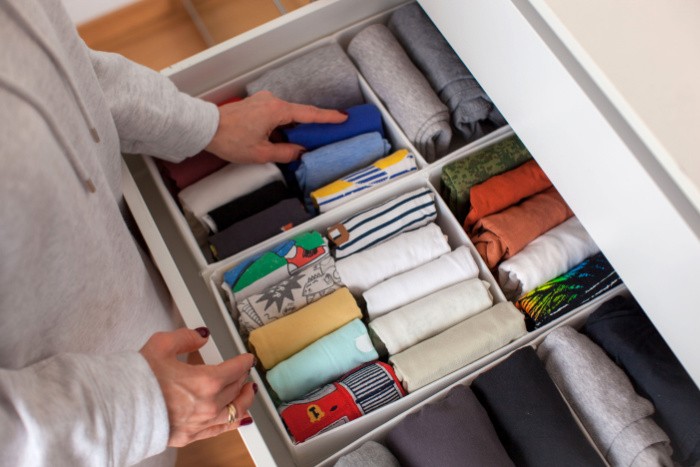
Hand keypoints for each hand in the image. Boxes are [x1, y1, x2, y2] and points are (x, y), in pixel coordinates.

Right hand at [140, 327, 256, 446]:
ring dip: (244, 399)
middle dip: (242, 377)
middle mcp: (209, 404)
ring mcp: (201, 423)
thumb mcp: (162, 345)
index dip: (244, 361)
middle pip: (236, 388)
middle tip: (243, 371)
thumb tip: (201, 335)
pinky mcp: (190, 436)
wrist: (118, 410)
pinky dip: (233, 422)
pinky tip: (238, 418)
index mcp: (207, 381)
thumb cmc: (138, 380)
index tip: (247, 358)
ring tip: (248, 392)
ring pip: (234, 412)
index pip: (236, 369)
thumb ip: (186, 337)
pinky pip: (220, 430)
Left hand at [205, 90, 347, 163]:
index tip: (343, 117)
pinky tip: (283, 139)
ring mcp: (263, 102)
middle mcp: (272, 102)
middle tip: (326, 135)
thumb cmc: (230, 139)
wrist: (205, 128)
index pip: (309, 115)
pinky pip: (276, 115)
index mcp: (277, 111)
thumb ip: (285, 153)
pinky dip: (283, 126)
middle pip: (299, 114)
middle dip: (312, 126)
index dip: (328, 117)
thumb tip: (300, 152)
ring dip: (294, 129)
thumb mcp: (261, 153)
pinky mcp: (255, 106)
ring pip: (287, 116)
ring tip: (302, 144)